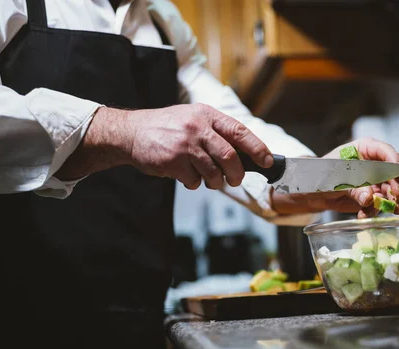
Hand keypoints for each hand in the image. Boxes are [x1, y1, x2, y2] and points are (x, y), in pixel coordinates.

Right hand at [56, 104, 272, 189]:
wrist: (130, 132)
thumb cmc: (167, 128)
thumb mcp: (193, 118)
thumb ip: (217, 133)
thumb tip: (247, 155)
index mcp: (206, 115)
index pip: (240, 131)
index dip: (257, 148)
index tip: (267, 161)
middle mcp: (197, 127)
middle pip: (230, 157)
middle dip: (237, 174)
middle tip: (235, 180)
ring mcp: (185, 145)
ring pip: (214, 173)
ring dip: (215, 182)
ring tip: (208, 179)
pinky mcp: (174, 162)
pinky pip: (195, 181)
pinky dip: (195, 183)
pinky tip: (186, 175)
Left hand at [271, 138, 398, 218]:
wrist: (312, 192)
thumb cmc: (320, 174)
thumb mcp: (334, 178)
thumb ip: (353, 188)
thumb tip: (369, 198)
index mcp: (365, 149)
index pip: (385, 151)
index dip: (394, 161)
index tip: (398, 170)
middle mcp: (374, 164)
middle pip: (394, 174)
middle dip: (396, 187)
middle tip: (395, 199)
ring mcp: (375, 181)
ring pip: (390, 191)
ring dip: (387, 202)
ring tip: (378, 209)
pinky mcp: (372, 196)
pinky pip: (378, 205)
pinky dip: (373, 211)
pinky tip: (364, 215)